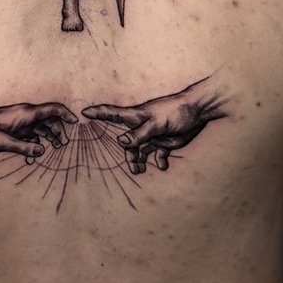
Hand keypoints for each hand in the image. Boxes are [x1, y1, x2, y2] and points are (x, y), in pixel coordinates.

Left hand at [0, 100, 77, 161]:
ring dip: (48, 138)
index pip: (52, 109)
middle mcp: (24, 115)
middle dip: (59, 131)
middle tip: (63, 146)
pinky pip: (29, 135)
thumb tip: (42, 151)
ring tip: (54, 150)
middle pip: (49, 120)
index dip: (66, 114)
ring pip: (40, 128)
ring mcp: (18, 121)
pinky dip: (34, 144)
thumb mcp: (0, 143)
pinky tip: (31, 157)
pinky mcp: (12, 129)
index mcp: (24, 113)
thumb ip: (22, 148)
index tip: (77, 122)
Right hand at [82, 79, 225, 173]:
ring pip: (140, 150)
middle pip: (128, 141)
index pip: (113, 114)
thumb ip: (140, 134)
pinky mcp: (165, 141)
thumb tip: (120, 142)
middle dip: (127, 155)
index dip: (98, 113)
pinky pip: (157, 154)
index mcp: (137, 117)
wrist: (199, 111)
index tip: (83, 112)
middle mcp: (142, 126)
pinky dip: (158, 161)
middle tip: (134, 168)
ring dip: (139, 161)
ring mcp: (153, 134)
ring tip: (140, 171)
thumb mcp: (157, 124)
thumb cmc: (177, 112)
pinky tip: (162, 166)